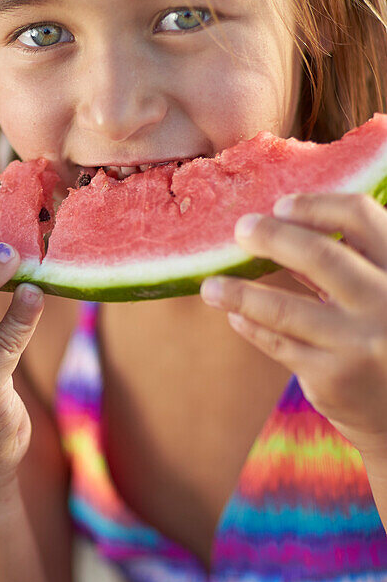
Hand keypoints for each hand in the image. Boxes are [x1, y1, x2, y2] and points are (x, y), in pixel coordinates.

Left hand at [199, 193, 386, 455]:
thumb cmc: (384, 335)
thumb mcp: (383, 292)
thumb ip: (350, 262)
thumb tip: (281, 225)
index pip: (361, 215)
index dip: (316, 205)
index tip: (282, 206)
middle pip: (320, 255)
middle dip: (272, 237)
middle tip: (241, 230)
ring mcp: (361, 342)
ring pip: (284, 308)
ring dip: (240, 293)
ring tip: (211, 287)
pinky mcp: (333, 376)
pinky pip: (277, 343)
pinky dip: (251, 326)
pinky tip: (235, 316)